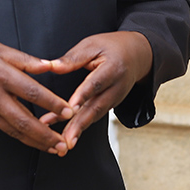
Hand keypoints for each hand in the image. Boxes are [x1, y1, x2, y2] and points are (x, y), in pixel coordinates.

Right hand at [0, 39, 75, 154]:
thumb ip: (23, 59)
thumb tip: (48, 65)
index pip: (32, 92)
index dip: (53, 103)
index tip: (69, 111)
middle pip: (25, 120)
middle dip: (47, 134)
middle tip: (64, 144)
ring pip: (15, 130)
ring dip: (36, 141)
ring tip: (54, 148)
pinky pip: (4, 128)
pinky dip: (20, 136)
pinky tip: (32, 138)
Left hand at [39, 32, 152, 149]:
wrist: (137, 55)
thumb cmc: (112, 47)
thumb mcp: (92, 45)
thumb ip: (73, 58)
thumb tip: (52, 66)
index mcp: (113, 68)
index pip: (96, 83)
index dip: (83, 96)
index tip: (71, 108)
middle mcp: (116, 87)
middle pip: (97, 107)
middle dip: (80, 125)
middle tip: (66, 140)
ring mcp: (115, 98)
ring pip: (95, 116)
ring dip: (79, 130)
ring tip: (64, 144)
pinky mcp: (110, 104)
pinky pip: (94, 116)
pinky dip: (80, 126)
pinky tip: (65, 134)